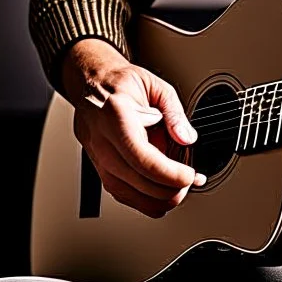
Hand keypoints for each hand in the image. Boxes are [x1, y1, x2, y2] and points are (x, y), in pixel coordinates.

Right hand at [61, 38, 203, 218]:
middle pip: (137, 182)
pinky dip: (144, 199)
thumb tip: (186, 137)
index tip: (190, 175)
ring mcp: (96, 156)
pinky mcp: (98, 167)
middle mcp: (101, 139)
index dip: (170, 174)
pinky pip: (121, 194)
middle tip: (189, 179)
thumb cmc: (120, 82)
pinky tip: (160, 190)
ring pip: (129, 195)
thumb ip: (174, 112)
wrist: (91, 82)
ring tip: (178, 186)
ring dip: (159, 198)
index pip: (142, 158)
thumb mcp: (154, 85)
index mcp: (114, 114)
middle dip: (170, 188)